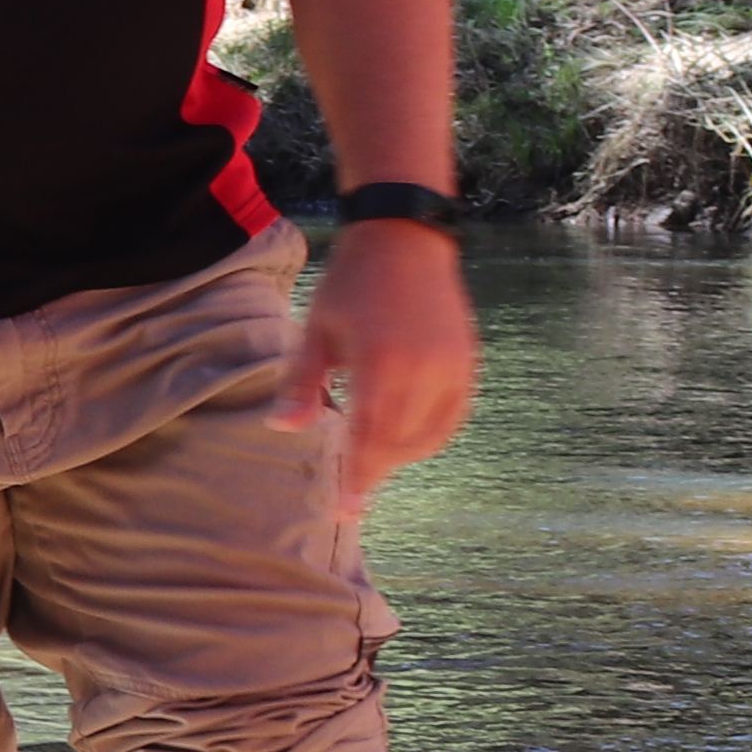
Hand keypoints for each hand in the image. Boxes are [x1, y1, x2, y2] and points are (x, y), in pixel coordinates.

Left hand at [285, 220, 477, 519]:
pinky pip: (453, 417)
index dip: (359, 478)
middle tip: (352, 487)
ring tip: (373, 455)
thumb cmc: (352, 283)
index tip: (348, 511)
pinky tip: (405, 437)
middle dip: (375, 469)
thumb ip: (303, 383)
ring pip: (429, 436)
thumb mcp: (317, 330)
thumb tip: (283, 428)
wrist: (405, 240)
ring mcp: (452, 368)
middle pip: (400, 443)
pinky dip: (430, 435)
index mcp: (381, 363)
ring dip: (401, 454)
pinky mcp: (468, 363)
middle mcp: (424, 370)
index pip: (370, 437)